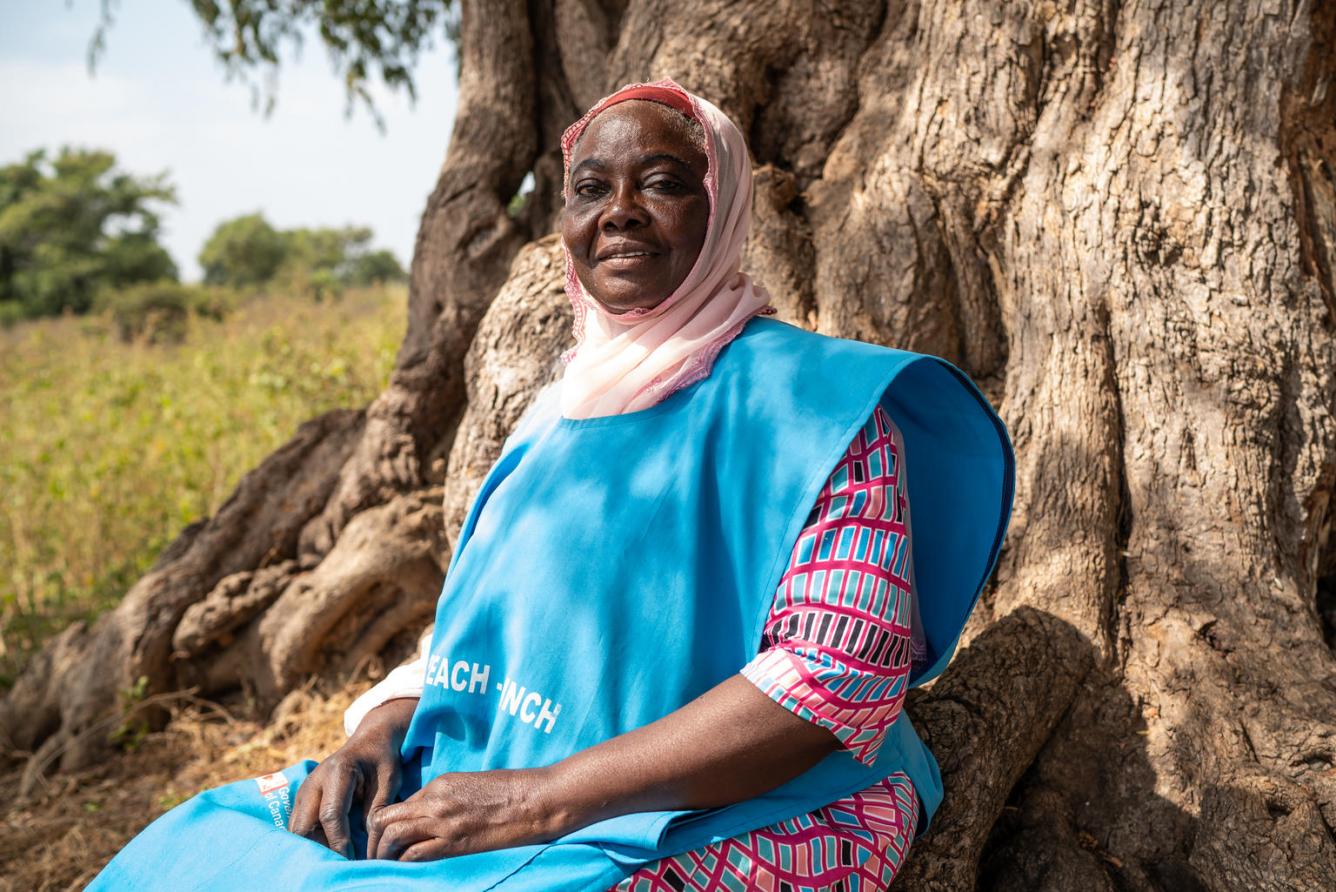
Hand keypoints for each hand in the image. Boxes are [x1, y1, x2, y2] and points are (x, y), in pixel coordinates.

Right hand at [288, 697, 418, 857]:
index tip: (351, 859)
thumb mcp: (390, 780)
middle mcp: (314, 781)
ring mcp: (304, 790)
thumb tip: (368, 843)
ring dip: (314, 845)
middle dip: (321, 847)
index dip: (339, 841)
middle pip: (303, 825)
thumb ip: (377, 809)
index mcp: (337, 772)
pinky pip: (299, 825)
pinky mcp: (302, 799)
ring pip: (297, 829)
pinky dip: (311, 839)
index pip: (330, 815)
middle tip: (342, 860)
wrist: (369, 740)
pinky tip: (330, 845)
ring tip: (337, 854)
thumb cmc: (382, 760)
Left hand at [366, 766, 560, 861]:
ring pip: (394, 835)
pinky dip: (403, 861)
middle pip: (387, 817)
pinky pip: (416, 853)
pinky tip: (401, 868)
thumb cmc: (513, 790)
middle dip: (373, 836)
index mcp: (441, 783)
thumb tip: (434, 815)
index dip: (389, 822)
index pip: (401, 804)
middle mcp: (435, 800)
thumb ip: (449, 797)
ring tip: (380, 864)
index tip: (385, 836)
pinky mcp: (454, 842)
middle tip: (372, 853)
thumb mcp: (473, 784)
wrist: (535, 799)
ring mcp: (443, 821)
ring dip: (381, 852)